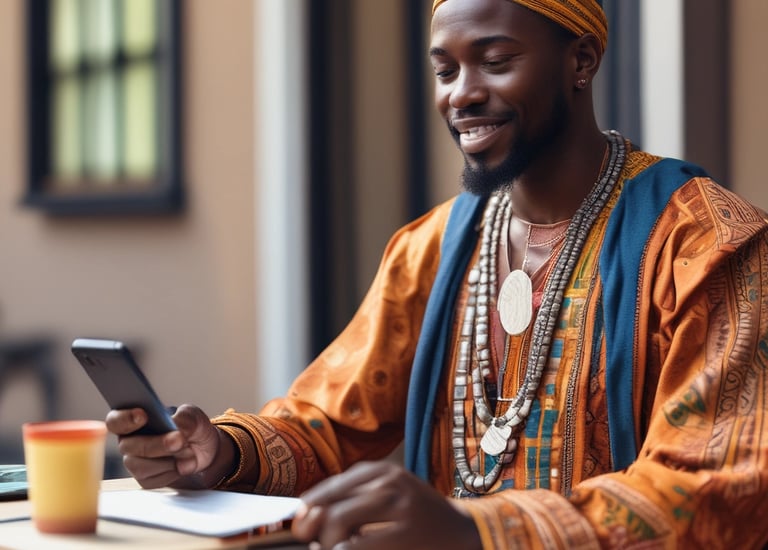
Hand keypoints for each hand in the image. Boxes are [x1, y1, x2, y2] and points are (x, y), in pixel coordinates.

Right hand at [105, 404, 233, 489]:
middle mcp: (130, 442)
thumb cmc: (192, 428)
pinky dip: (173, 472)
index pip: (116, 420)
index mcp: (133, 420)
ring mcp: (136, 462)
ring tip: (189, 452)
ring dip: (169, 460)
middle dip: (157, 444)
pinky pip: (153, 480)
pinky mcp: (146, 480)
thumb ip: (185, 418)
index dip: (125, 419)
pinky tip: (184, 464)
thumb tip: (176, 426)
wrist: (205, 450)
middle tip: (179, 440)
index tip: (143, 416)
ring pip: (140, 466)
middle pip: (129, 446)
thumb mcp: (193, 416)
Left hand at [291, 461, 480, 549]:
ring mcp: (399, 506)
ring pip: (340, 522)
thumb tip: (306, 514)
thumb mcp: (389, 494)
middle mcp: (389, 482)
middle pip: (331, 505)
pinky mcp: (406, 533)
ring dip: (327, 543)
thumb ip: (355, 498)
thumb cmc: (417, 515)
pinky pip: (357, 545)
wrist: (462, 531)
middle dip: (314, 529)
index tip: (300, 525)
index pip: (332, 486)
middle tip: (315, 545)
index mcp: (382, 471)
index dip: (309, 506)